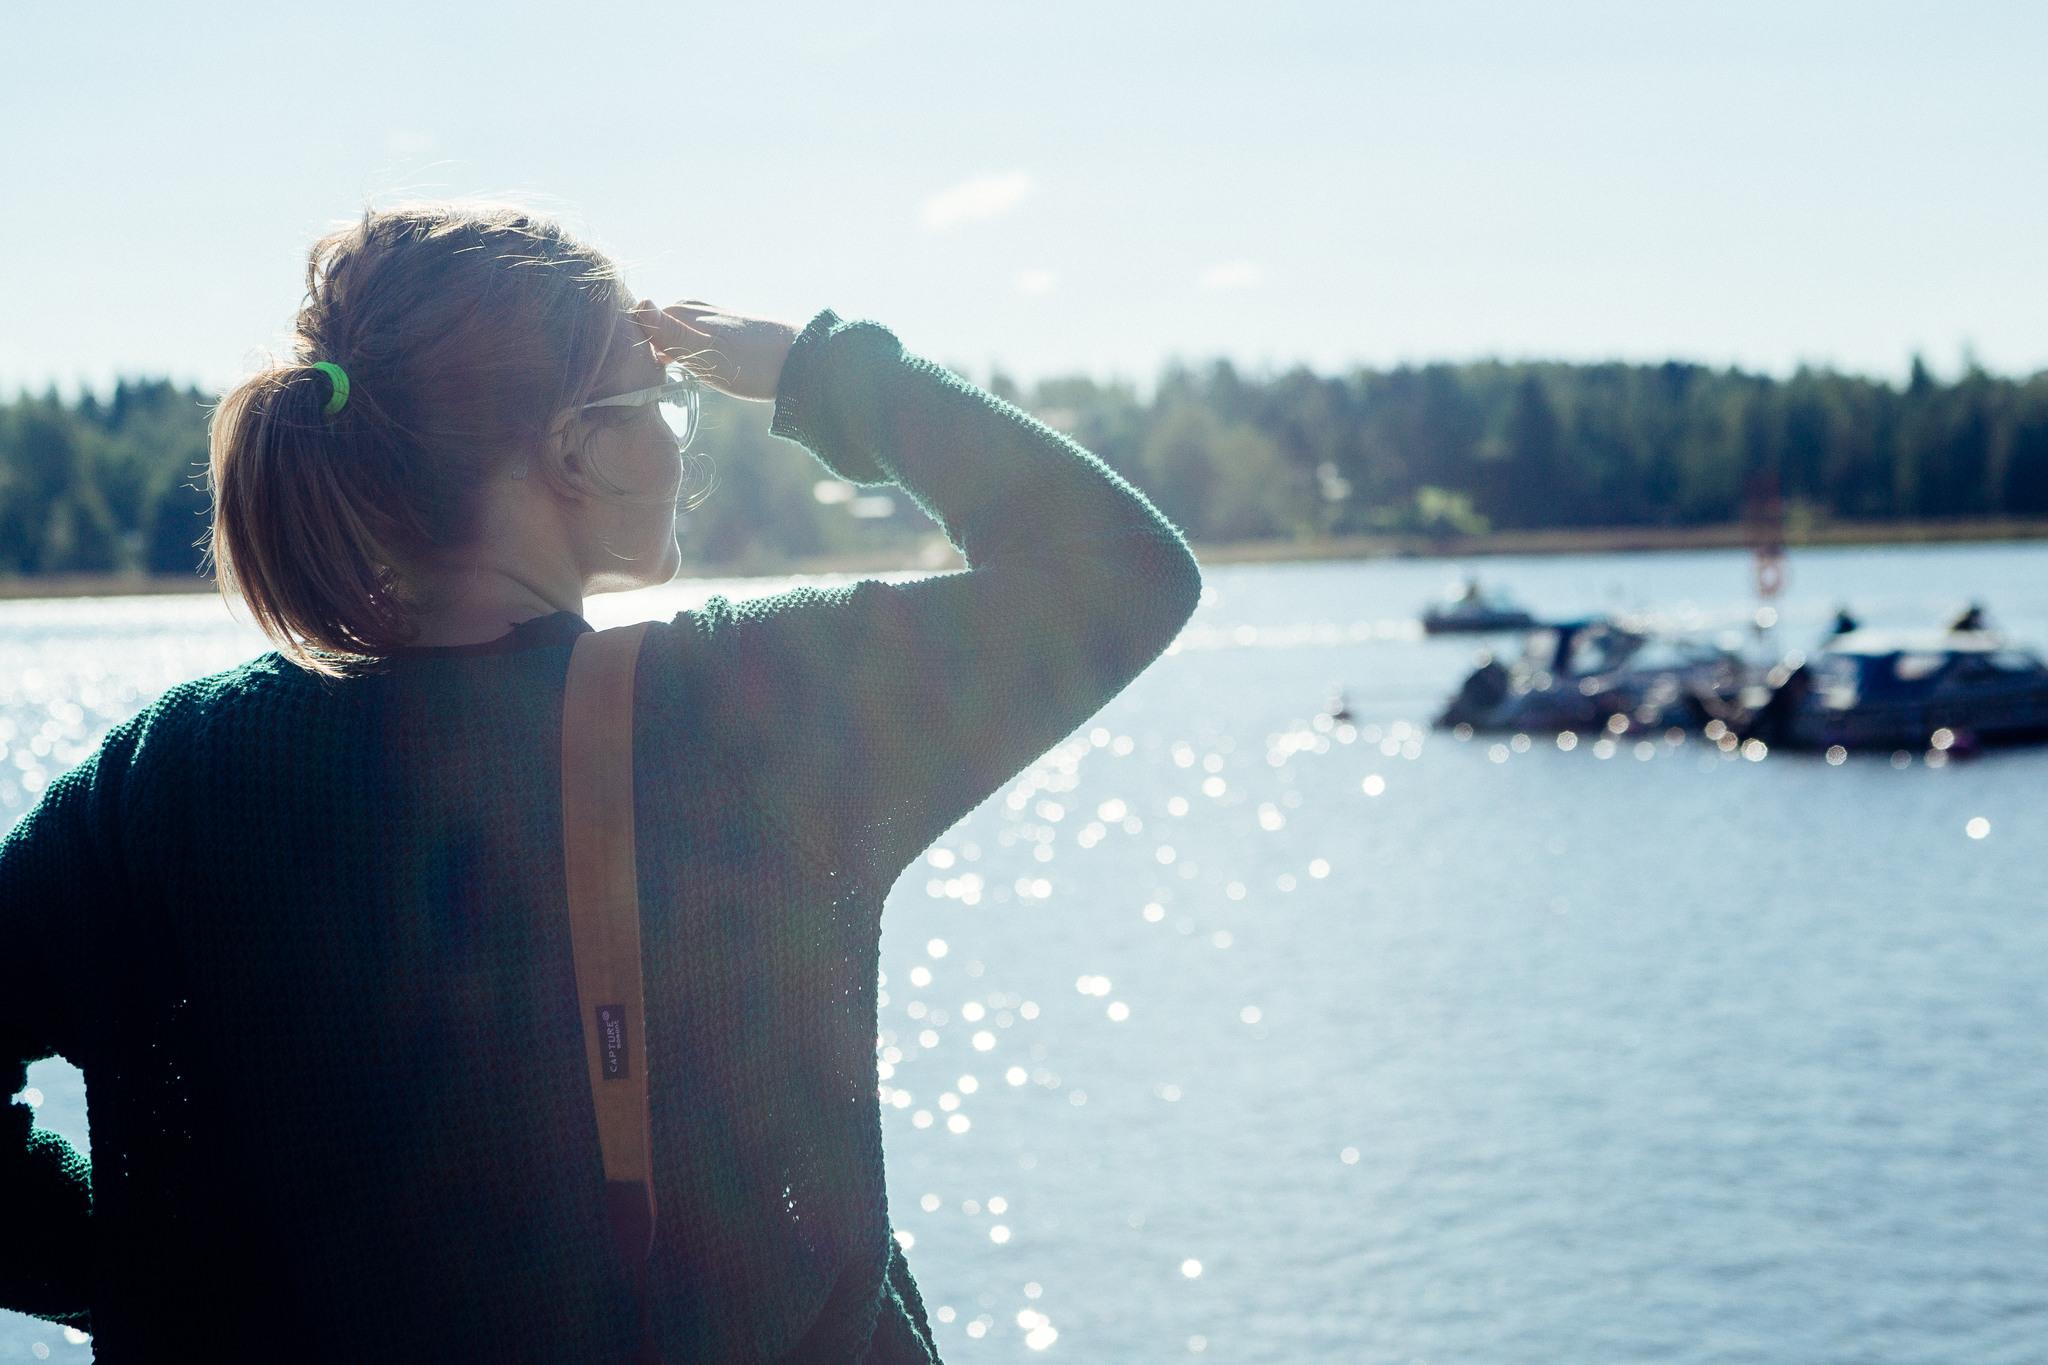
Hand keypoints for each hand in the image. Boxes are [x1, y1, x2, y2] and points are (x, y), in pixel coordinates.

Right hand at [631, 299, 797, 403]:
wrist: (804, 362)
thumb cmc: (753, 362)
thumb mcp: (707, 352)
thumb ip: (671, 334)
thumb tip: (639, 305)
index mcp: (685, 311)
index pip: (640, 320)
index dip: (630, 344)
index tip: (628, 372)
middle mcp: (698, 310)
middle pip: (658, 326)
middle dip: (647, 347)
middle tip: (640, 379)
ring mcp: (715, 321)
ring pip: (676, 334)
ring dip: (667, 352)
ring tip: (662, 376)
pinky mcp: (730, 335)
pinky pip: (695, 341)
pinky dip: (687, 354)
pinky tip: (692, 369)